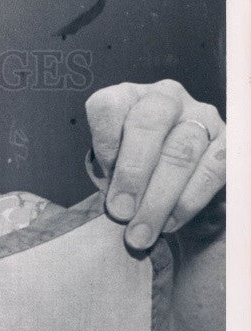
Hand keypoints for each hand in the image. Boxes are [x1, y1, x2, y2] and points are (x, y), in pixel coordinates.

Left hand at [85, 80, 224, 249]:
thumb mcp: (110, 176)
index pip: (110, 106)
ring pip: (182, 150)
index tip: (102, 179)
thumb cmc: (134, 184)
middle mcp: (166, 99)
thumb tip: (115, 203)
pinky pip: (212, 169)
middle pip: (150, 122)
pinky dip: (188, 200)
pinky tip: (171, 222)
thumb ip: (108, 178)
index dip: (104, 143)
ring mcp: (201, 117)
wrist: (172, 201)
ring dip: (159, 198)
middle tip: (121, 212)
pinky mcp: (228, 142)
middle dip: (133, 173)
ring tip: (142, 232)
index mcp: (128, 100)